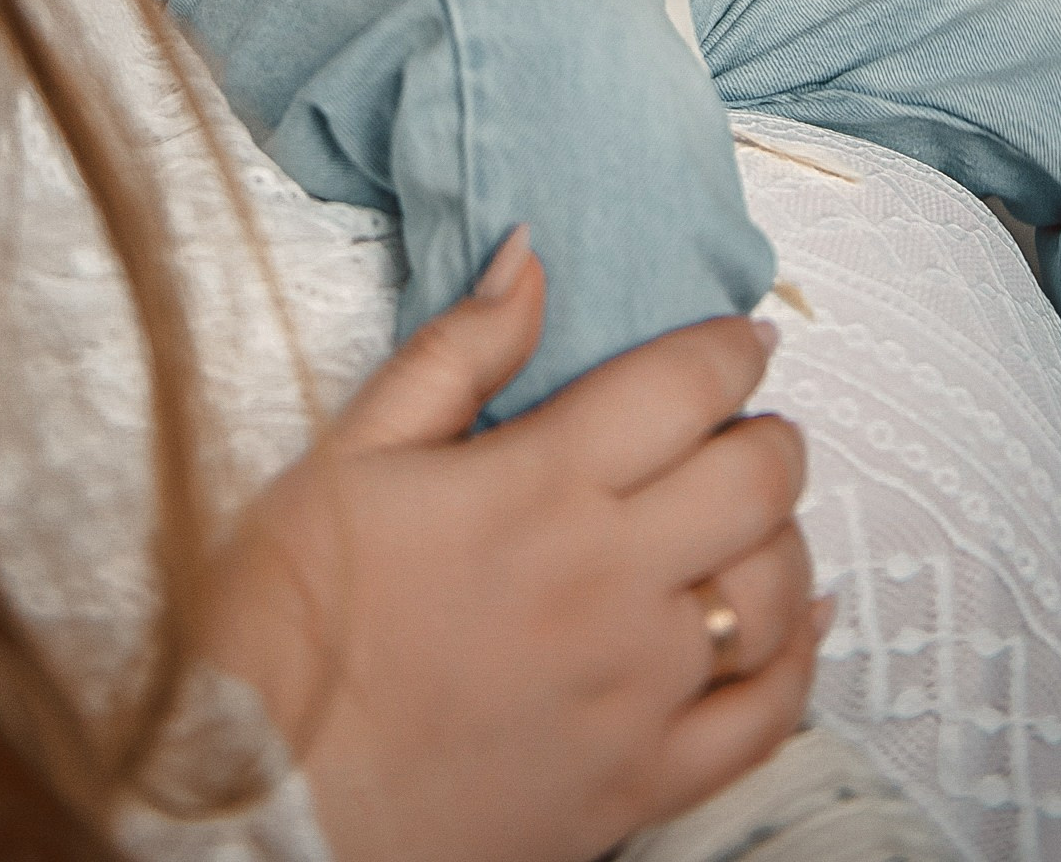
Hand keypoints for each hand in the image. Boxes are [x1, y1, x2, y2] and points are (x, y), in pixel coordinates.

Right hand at [208, 236, 821, 861]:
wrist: (262, 800)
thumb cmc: (287, 622)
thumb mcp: (351, 456)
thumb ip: (456, 352)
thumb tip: (528, 260)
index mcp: (539, 486)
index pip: (686, 385)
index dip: (730, 346)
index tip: (738, 339)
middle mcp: (607, 582)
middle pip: (757, 478)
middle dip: (766, 433)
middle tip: (744, 424)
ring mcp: (633, 689)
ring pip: (775, 589)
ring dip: (780, 536)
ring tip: (748, 519)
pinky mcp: (638, 782)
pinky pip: (767, 717)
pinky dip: (798, 658)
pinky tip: (794, 619)